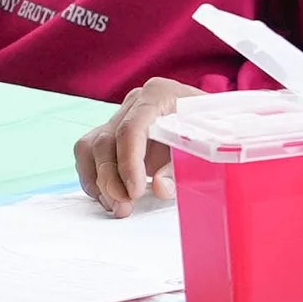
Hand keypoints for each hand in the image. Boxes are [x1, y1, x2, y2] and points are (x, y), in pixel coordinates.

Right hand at [75, 78, 202, 216]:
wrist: (213, 121)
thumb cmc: (211, 130)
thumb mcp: (205, 147)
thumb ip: (181, 167)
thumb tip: (159, 186)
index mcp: (159, 95)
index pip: (132, 128)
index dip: (128, 163)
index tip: (134, 192)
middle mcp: (136, 102)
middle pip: (107, 140)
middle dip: (111, 179)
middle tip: (126, 206)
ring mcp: (121, 116)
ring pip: (91, 147)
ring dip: (99, 182)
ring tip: (117, 206)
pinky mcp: (113, 133)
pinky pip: (89, 154)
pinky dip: (94, 178)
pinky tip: (108, 197)